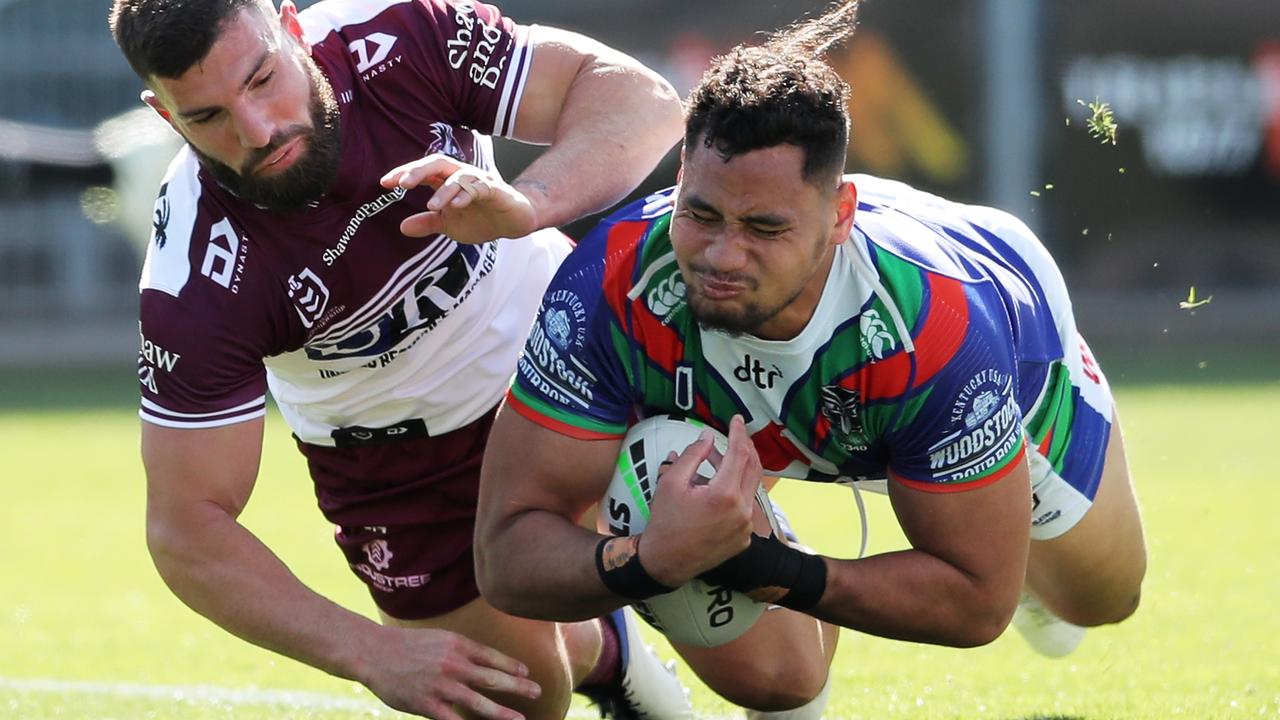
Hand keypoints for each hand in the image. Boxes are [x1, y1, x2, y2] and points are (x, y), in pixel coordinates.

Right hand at [360, 625, 540, 719]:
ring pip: (478, 703)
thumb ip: (461, 651)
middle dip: (518, 686)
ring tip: (519, 719)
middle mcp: (453, 664)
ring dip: (502, 713)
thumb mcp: (439, 638)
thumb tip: (485, 663)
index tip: (526, 672)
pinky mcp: (426, 704)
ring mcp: (440, 686)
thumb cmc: (407, 645)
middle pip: (492, 678)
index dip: (511, 665)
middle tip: (537, 691)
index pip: (492, 656)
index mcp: (457, 645)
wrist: (373, 652)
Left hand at [380, 154, 538, 243]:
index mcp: (447, 181)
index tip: (384, 183)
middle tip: (401, 183)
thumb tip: (402, 227)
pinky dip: (467, 195)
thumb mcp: (450, 225)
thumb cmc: (482, 218)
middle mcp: (461, 176)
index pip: (423, 172)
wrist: (514, 223)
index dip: (403, 174)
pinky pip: (480, 187)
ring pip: (458, 176)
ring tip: (431, 206)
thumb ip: (428, 223)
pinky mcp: (496, 190)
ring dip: (444, 190)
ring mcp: (479, 181)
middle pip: (437, 163)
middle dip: (418, 171)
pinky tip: (457, 205)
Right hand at [639, 415, 763, 586]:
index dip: (739, 433)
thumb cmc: (665, 521)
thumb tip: (708, 437)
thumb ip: (693, 455)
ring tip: (715, 461)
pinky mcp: (744, 538)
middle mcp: (742, 511)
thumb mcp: (671, 482)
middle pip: (753, 468)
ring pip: (749, 487)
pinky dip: (735, 493)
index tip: (737, 419)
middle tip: (736, 434)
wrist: (666, 562)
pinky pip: (745, 508)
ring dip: (737, 470)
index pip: (739, 453)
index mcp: (725, 494)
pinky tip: (715, 489)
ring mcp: (746, 527)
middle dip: (745, 447)